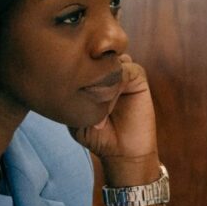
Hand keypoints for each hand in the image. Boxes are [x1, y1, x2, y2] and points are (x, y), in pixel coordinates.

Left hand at [76, 56, 157, 173]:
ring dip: (103, 78)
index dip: (72, 70)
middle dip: (88, 71)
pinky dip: (118, 84)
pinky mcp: (138, 80)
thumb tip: (75, 74)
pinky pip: (128, 69)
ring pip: (111, 59)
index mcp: (89, 77)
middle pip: (95, 54)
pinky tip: (111, 106)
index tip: (68, 94)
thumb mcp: (75, 115)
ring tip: (97, 103)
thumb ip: (73, 94)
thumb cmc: (96, 136)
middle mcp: (105, 72)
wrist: (122, 152)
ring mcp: (123, 74)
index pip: (79, 58)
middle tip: (83, 97)